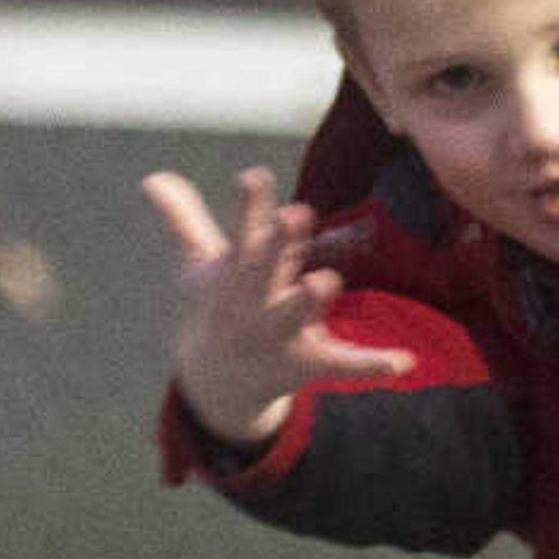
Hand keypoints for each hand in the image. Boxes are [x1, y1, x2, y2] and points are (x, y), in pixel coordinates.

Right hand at [142, 165, 413, 448]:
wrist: (216, 382)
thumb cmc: (216, 308)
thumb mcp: (200, 267)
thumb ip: (186, 220)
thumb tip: (153, 176)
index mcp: (235, 274)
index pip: (241, 233)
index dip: (249, 205)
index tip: (254, 175)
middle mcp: (253, 303)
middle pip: (264, 271)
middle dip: (277, 245)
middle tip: (296, 215)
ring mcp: (278, 335)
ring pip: (293, 316)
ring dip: (307, 300)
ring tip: (326, 279)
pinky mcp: (307, 364)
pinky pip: (343, 364)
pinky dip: (372, 364)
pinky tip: (405, 362)